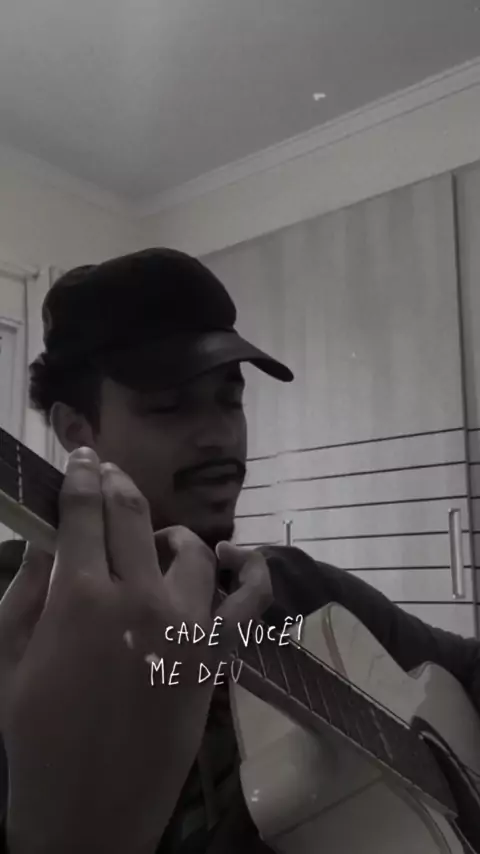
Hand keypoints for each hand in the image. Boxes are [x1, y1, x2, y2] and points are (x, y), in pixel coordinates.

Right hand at [0, 447, 269, 853]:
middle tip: (108, 474)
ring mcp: (185, 627)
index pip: (86, 511)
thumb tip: (47, 535)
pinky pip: (248, 603)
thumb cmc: (33, 737)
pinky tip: (233, 557)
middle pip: (134, 517)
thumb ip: (27, 586)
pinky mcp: (213, 656)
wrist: (87, 811)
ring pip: (190, 550)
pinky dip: (249, 571)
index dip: (83, 475)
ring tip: (152, 540)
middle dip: (118, 485)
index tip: (82, 456)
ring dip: (168, 533)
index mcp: (80, 598)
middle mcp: (139, 600)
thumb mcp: (8, 656)